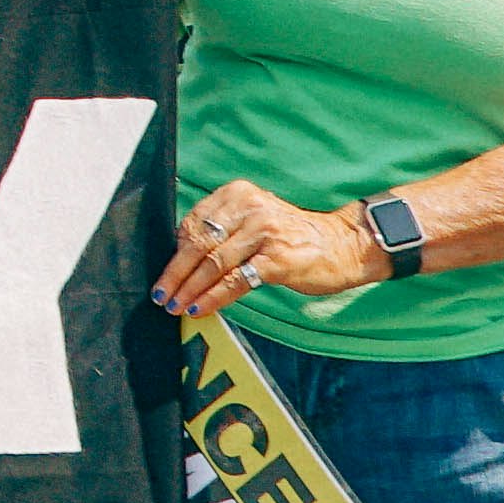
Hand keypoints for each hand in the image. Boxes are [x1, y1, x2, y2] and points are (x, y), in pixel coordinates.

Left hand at [157, 181, 386, 316]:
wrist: (342, 245)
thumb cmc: (292, 236)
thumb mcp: (255, 218)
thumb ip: (223, 229)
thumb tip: (181, 257)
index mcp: (238, 194)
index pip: (193, 223)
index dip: (175, 252)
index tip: (164, 274)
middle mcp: (250, 208)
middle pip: (199, 244)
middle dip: (176, 273)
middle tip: (160, 294)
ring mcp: (264, 233)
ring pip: (214, 265)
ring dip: (190, 289)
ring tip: (176, 306)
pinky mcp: (277, 259)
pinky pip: (235, 282)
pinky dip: (213, 298)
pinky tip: (200, 308)